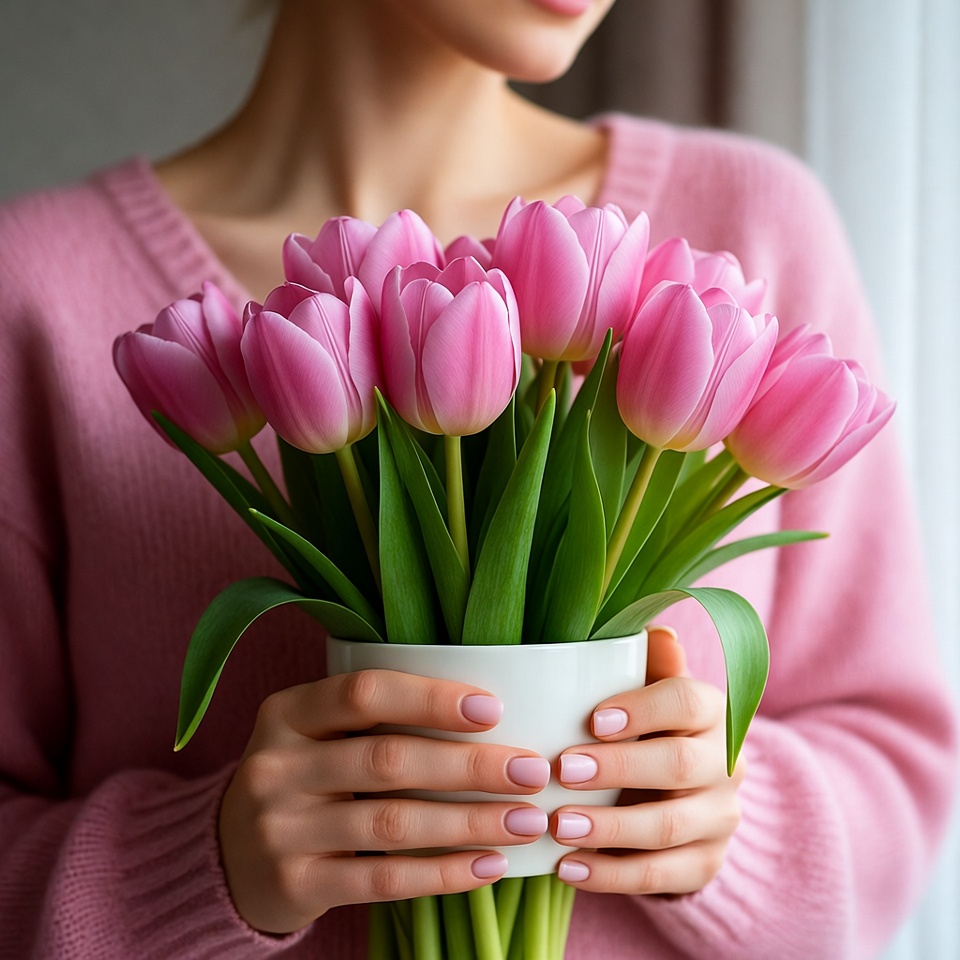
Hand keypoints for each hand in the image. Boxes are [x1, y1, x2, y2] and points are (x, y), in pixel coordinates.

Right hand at [219, 669, 551, 932]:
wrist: (230, 855)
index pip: (365, 692)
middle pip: (388, 759)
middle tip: (531, 771)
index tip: (493, 709)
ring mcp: (281, 828)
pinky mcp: (296, 883)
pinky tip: (489, 866)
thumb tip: (491, 714)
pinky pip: (382, 880)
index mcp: (288, 712)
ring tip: (526, 821)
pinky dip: (443, 873)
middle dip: (469, 766)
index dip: (431, 699)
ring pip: (393, 823)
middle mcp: (277, 765)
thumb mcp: (318, 734)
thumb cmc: (304, 777)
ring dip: (469, 822)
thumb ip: (377, 717)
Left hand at [550, 626, 744, 894]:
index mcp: (712, 711)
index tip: (593, 719)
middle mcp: (726, 763)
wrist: (683, 793)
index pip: (687, 702)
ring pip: (670, 827)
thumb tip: (657, 631)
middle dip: (620, 768)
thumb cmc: (647, 726)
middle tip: (563, 769)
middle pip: (680, 765)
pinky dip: (612, 875)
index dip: (643, 709)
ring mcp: (720, 818)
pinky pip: (662, 877)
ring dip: (611, 828)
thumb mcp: (649, 690)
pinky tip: (569, 868)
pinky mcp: (705, 865)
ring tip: (559, 825)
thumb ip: (648, 663)